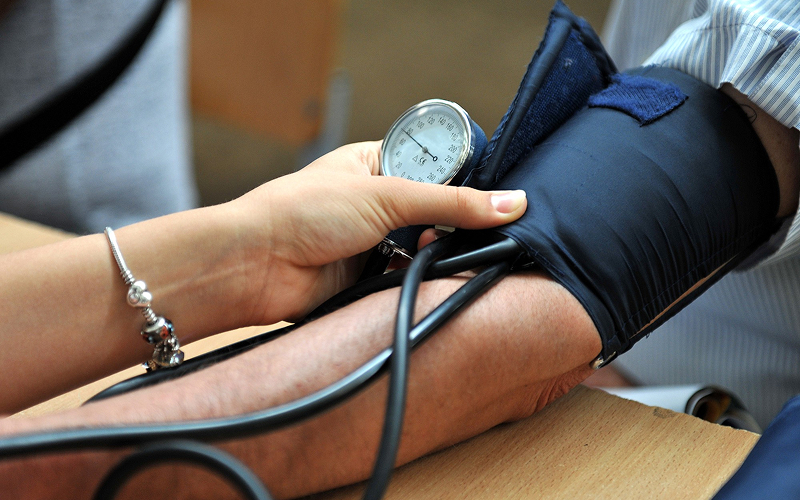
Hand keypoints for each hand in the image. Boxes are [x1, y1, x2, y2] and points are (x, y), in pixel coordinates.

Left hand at [229, 141, 526, 322]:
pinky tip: (420, 276)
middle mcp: (379, 200)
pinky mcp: (369, 276)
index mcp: (378, 163)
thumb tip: (511, 202)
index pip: (439, 166)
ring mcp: (375, 240)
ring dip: (435, 253)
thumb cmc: (300, 211)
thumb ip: (451, 202)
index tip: (493, 198)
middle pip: (438, 211)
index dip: (467, 181)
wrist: (254, 265)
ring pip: (427, 247)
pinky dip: (418, 278)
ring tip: (431, 252)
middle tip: (454, 232)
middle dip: (452, 225)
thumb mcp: (386, 195)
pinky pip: (410, 277)